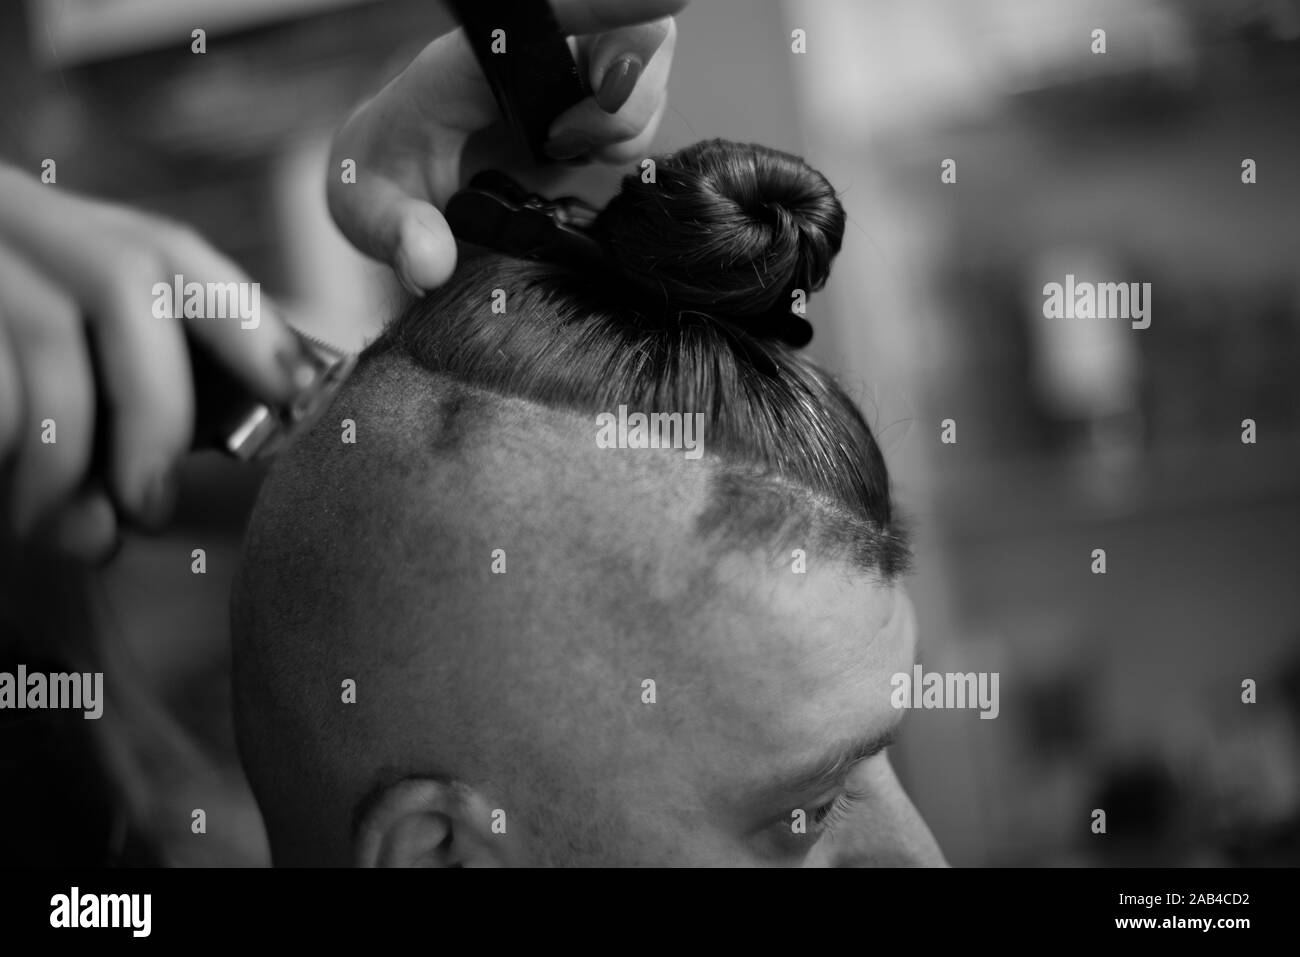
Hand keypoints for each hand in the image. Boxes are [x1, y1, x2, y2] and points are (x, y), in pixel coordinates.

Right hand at [0, 165, 317, 561]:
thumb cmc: (1, 377)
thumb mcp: (59, 366)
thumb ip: (123, 404)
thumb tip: (162, 494)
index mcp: (65, 230)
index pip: (178, 255)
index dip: (251, 328)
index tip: (302, 402)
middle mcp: (10, 218)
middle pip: (131, 280)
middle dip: (161, 406)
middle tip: (153, 504)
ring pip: (46, 335)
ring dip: (70, 454)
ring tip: (64, 525)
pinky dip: (7, 448)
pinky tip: (6, 491)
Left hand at [327, 0, 684, 294]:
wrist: (394, 180)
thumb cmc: (378, 178)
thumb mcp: (367, 211)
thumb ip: (396, 235)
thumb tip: (429, 263)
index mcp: (473, 62)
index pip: (553, 13)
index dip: (612, 6)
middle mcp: (529, 56)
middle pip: (628, 32)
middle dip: (631, 90)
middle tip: (572, 144)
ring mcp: (565, 78)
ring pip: (645, 65)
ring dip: (628, 120)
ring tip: (570, 155)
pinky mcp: (586, 106)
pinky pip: (640, 104)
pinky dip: (627, 139)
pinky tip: (581, 160)